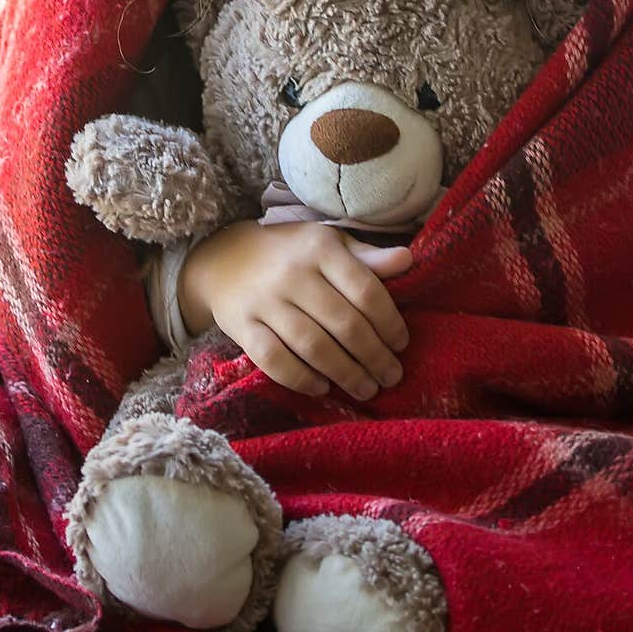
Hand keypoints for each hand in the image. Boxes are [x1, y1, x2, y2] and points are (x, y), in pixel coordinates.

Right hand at [177, 219, 411, 399]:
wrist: (223, 259)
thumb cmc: (290, 253)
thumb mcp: (328, 243)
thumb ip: (367, 256)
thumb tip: (409, 260)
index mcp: (320, 248)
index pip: (366, 290)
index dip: (390, 323)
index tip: (402, 343)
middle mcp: (293, 273)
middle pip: (344, 324)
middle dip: (375, 356)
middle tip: (392, 375)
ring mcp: (265, 301)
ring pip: (313, 346)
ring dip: (346, 373)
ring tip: (367, 388)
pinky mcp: (241, 327)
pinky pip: (274, 360)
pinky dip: (301, 379)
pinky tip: (322, 387)